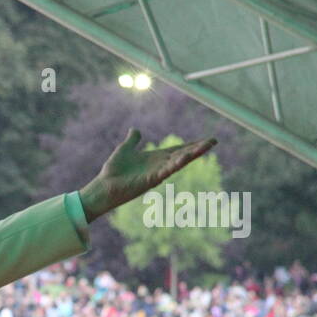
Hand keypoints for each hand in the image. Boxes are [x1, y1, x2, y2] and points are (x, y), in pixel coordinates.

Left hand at [79, 129, 216, 221]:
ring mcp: (156, 174)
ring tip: (206, 146)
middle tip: (213, 141)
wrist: (102, 187)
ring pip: (178, 162)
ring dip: (192, 154)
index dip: (192, 144)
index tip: (208, 140)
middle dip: (198, 149)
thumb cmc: (113, 171)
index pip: (178, 150)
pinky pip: (166, 171)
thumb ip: (132, 140)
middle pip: (183, 155)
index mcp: (156, 159)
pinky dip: (176, 164)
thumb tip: (135, 129)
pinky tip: (185, 157)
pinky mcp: (150, 180)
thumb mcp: (124, 150)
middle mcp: (159, 166)